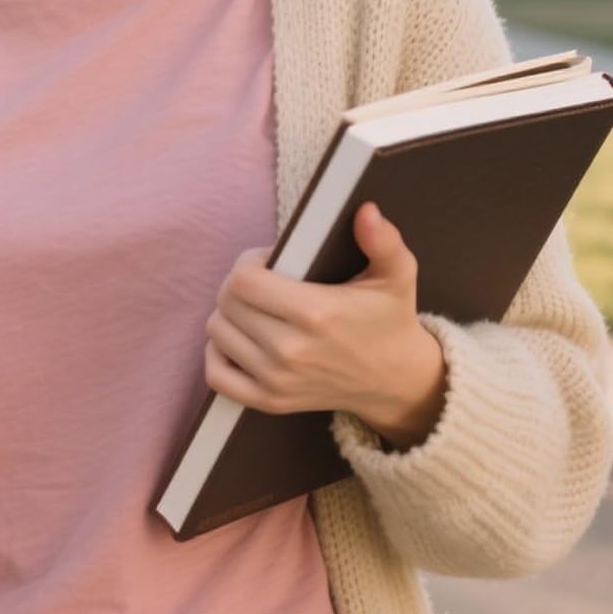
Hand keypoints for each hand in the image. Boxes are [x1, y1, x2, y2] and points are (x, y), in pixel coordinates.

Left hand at [204, 202, 436, 428]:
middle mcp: (291, 351)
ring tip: (257, 308)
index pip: (243, 281)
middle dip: (238, 284)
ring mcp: (277, 380)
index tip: (270, 262)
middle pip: (226, 303)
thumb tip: (366, 211)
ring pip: (217, 332)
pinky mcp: (269, 402)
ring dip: (228, 314)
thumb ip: (382, 240)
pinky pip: (216, 375)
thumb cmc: (388, 320)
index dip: (249, 262)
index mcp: (317, 314)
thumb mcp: (396, 274)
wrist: (395, 381)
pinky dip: (219, 353)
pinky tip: (241, 338)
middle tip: (263, 282)